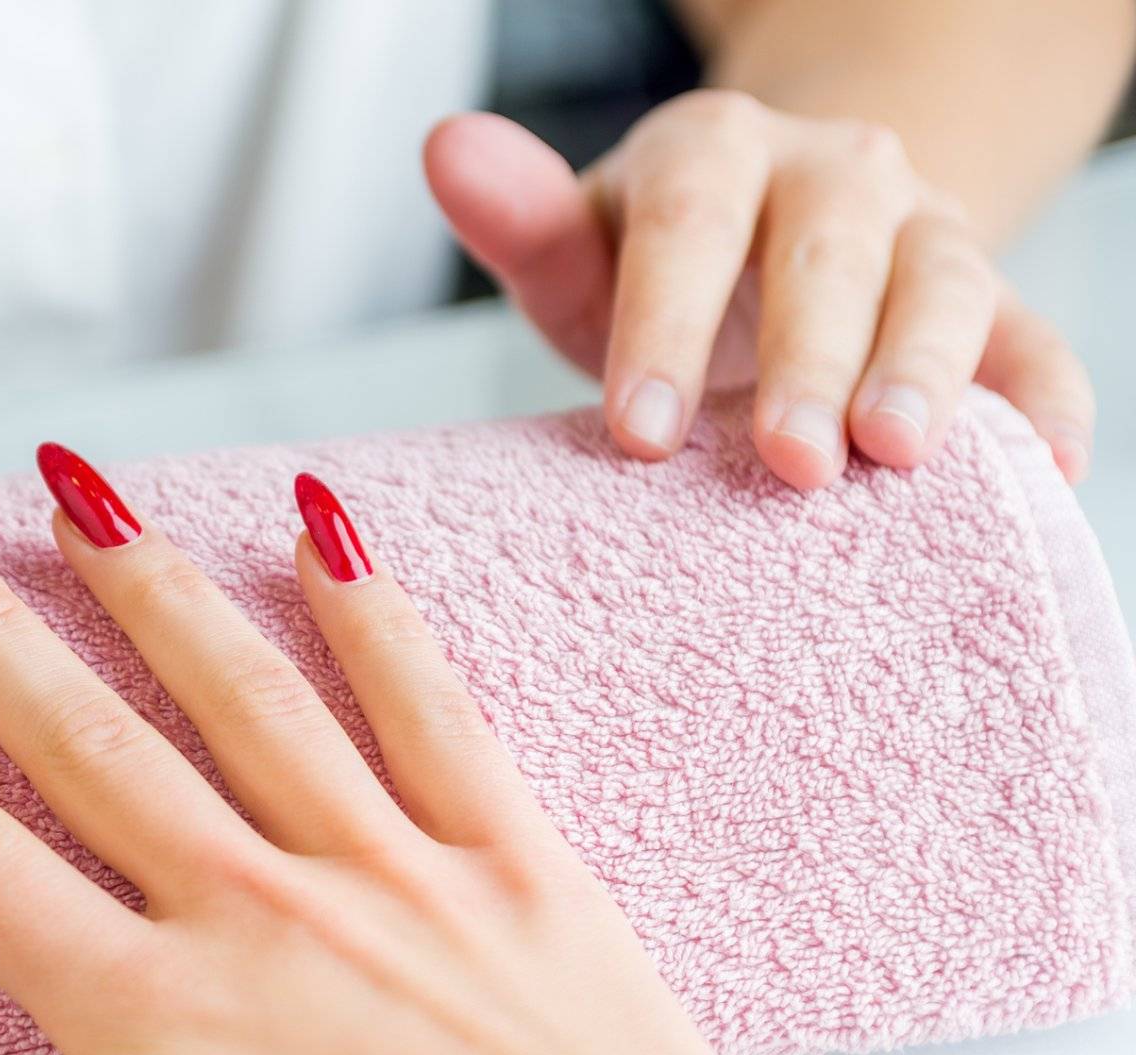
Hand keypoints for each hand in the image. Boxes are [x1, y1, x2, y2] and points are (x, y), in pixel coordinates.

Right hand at [0, 446, 1081, 1054]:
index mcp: (156, 1011)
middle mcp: (258, 903)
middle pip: (77, 729)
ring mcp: (390, 863)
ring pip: (234, 685)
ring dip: (134, 573)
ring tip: (61, 475)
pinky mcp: (509, 855)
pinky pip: (426, 700)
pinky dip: (368, 605)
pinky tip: (321, 517)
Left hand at [425, 93, 1094, 487]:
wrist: (768, 259)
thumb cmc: (655, 277)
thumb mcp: (578, 251)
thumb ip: (520, 216)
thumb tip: (446, 146)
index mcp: (712, 153)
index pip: (688, 227)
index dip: (664, 326)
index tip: (640, 437)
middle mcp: (829, 174)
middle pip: (824, 253)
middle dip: (805, 359)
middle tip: (786, 462)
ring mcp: (919, 230)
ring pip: (939, 282)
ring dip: (925, 370)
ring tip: (899, 457)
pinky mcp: (990, 298)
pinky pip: (1033, 339)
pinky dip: (1043, 400)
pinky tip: (1044, 472)